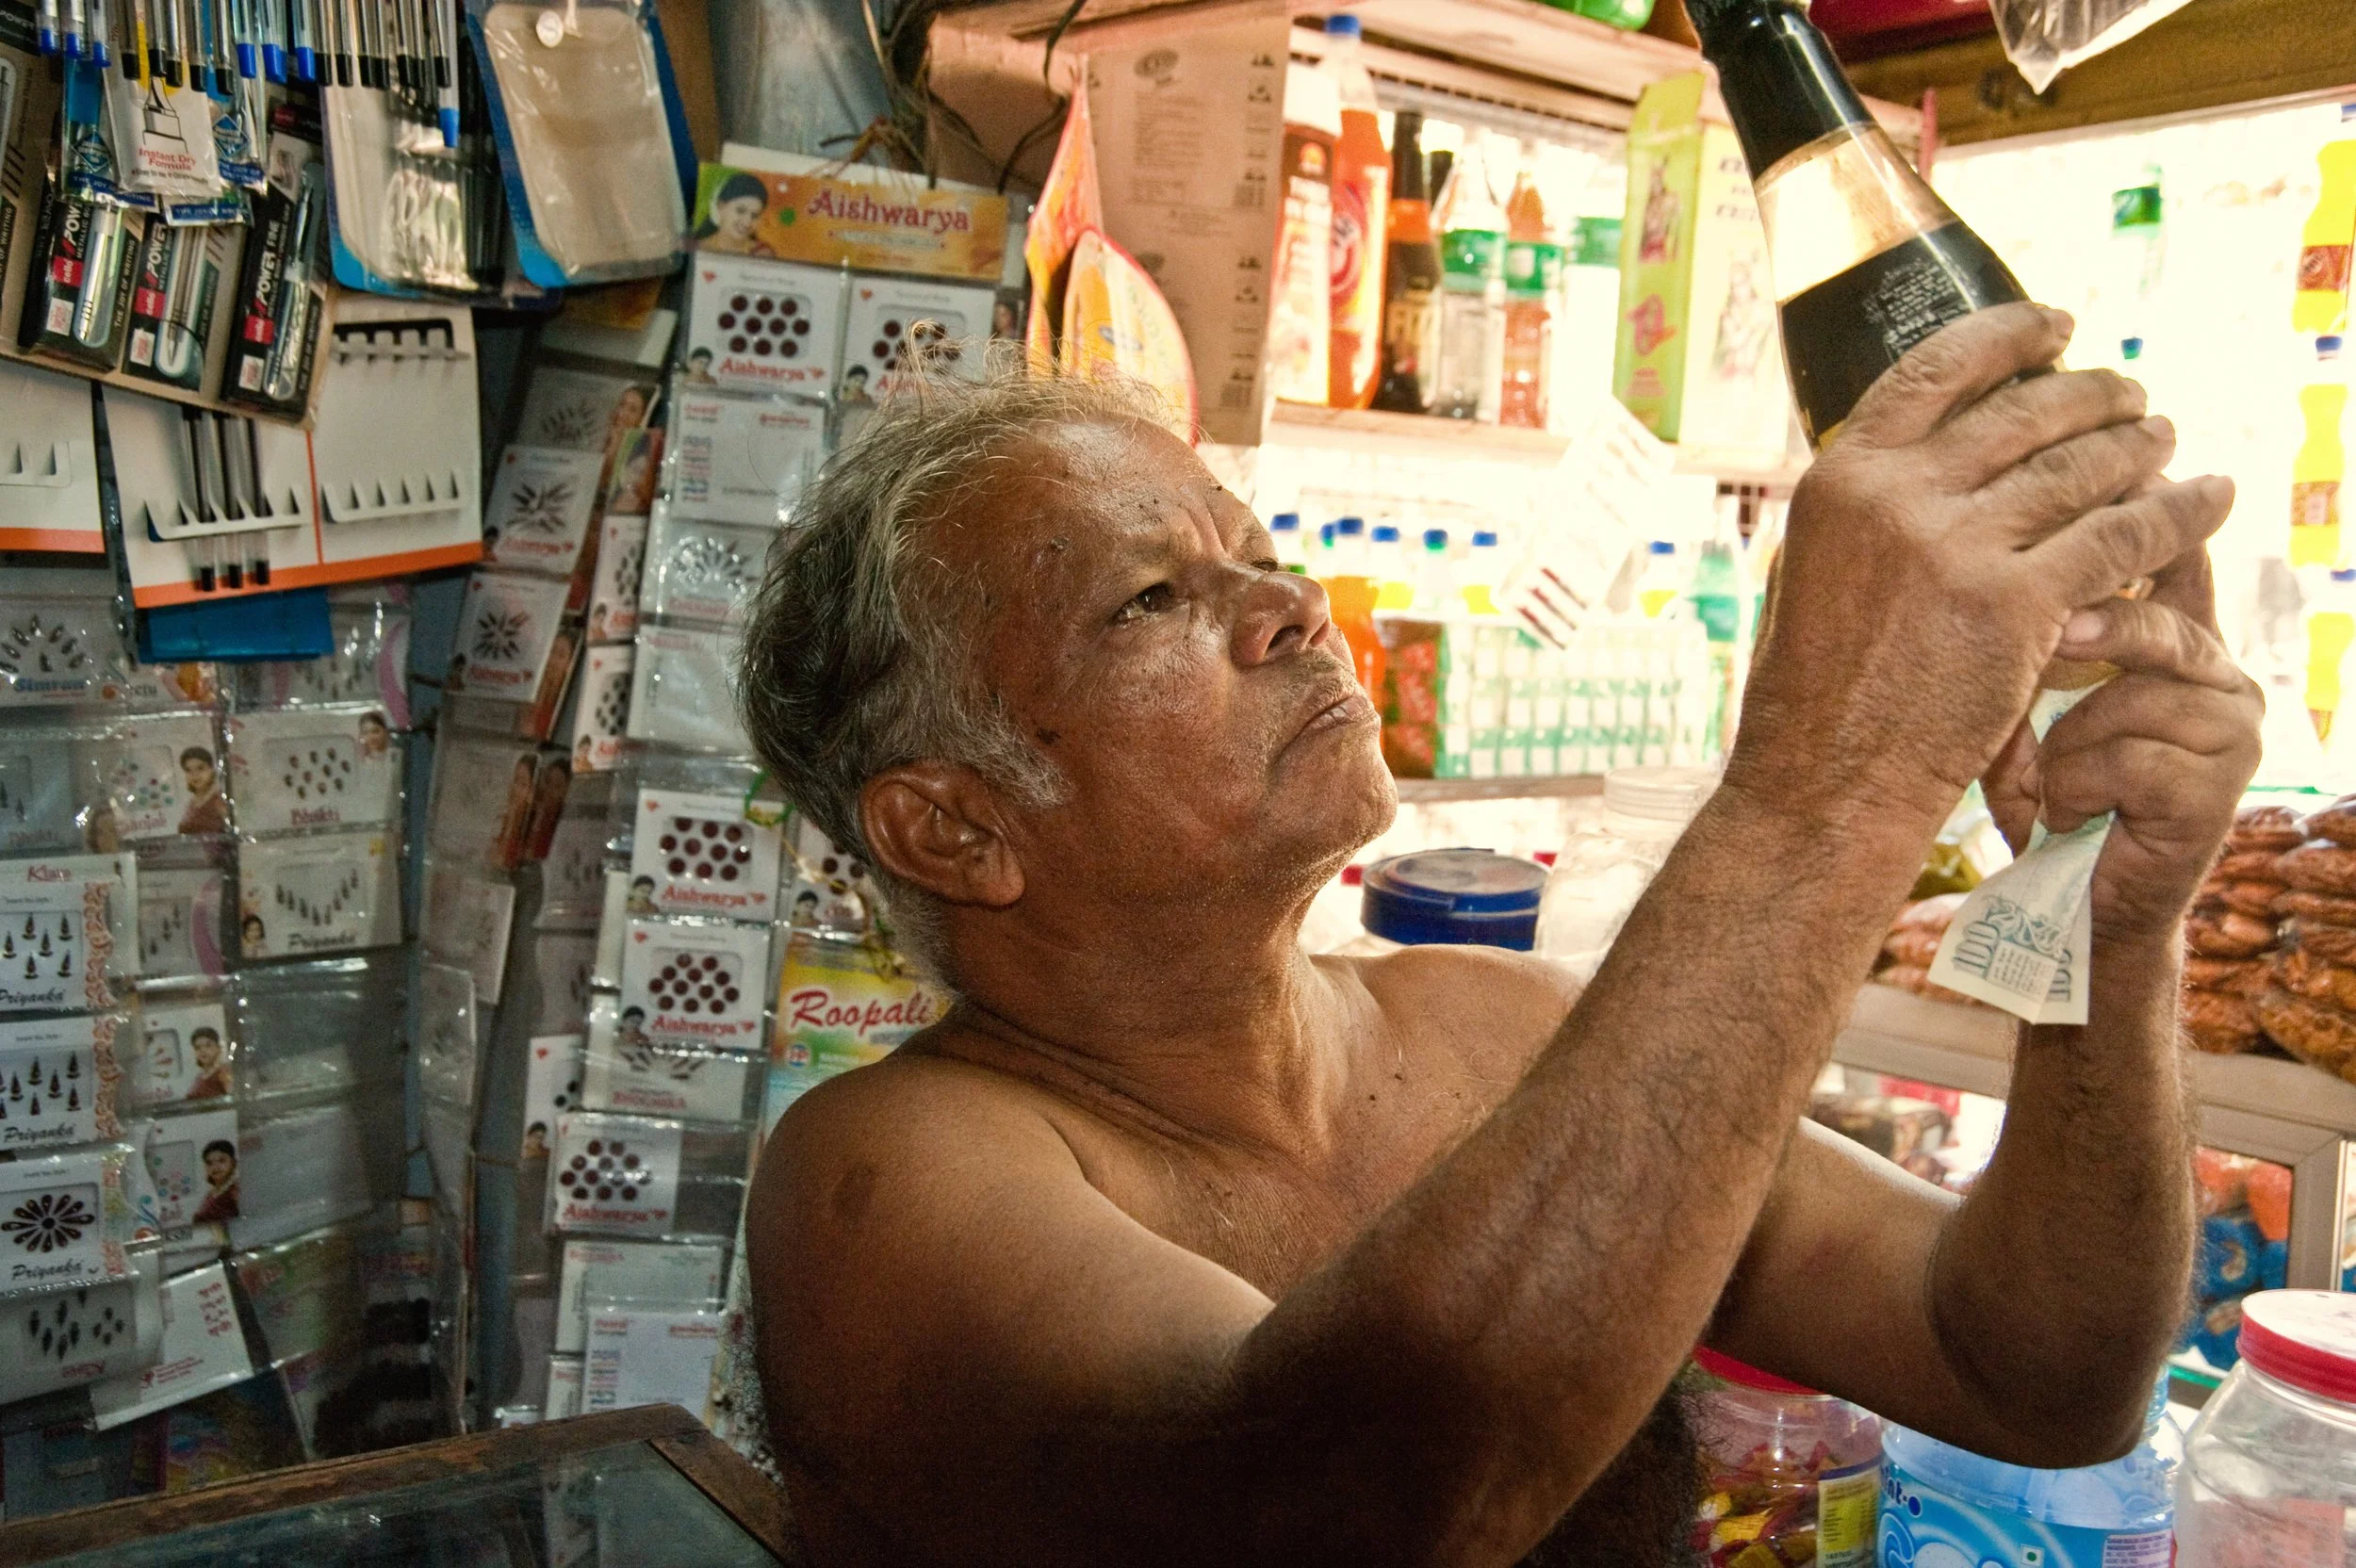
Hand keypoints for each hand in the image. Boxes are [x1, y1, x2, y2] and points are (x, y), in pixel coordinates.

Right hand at [1733, 302, 2232, 829]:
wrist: (1825, 779)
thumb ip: (1869, 505)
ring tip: (2167, 442)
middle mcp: (1897, 497)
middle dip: (2093, 394)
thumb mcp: (1811, 568)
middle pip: (2024, 412)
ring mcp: (1957, 548)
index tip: (2058, 328)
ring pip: (2080, 468)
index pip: (1940, 369)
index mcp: (1842, 477)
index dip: (2012, 336)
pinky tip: (2208, 501)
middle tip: (2130, 396)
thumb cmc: (1815, 690)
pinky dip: (2176, 514)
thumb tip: (1923, 451)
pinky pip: (2119, 538)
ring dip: (2140, 448)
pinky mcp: (2015, 606)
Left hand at [1982, 540, 2263, 944]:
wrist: (2072, 904)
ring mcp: (2231, 732)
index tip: (2113, 467)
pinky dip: (2074, 787)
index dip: (2145, 513)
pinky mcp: (2218, 791)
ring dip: (2063, 744)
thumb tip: (2002, 545)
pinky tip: (2066, 815)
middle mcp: (2221, 675)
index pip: (2174, 556)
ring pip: (2131, 696)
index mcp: (2183, 642)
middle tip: (2051, 638)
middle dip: (2085, 632)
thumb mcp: (2036, 701)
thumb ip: (2046, 632)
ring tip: (2048, 782)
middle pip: (2153, 622)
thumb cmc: (2045, 792)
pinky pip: (2127, 758)